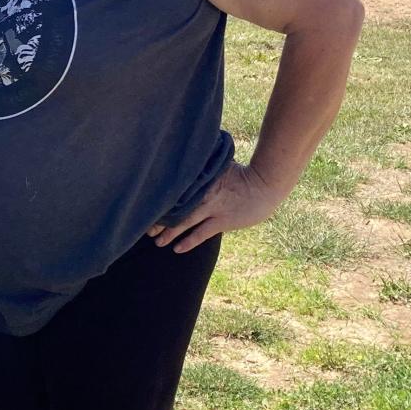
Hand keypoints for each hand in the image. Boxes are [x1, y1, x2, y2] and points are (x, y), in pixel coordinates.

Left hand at [148, 162, 285, 252]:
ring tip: (157, 241)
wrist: (265, 185)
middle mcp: (203, 194)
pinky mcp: (222, 221)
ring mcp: (212, 208)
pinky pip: (202, 233)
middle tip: (146, 229)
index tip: (146, 206)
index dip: (160, 200)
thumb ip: (203, 167)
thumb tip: (187, 160)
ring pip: (185, 222)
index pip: (175, 191)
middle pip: (176, 208)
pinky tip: (177, 249)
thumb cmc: (243, 174)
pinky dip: (189, 241)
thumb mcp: (220, 166)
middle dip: (160, 220)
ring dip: (170, 233)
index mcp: (201, 180)